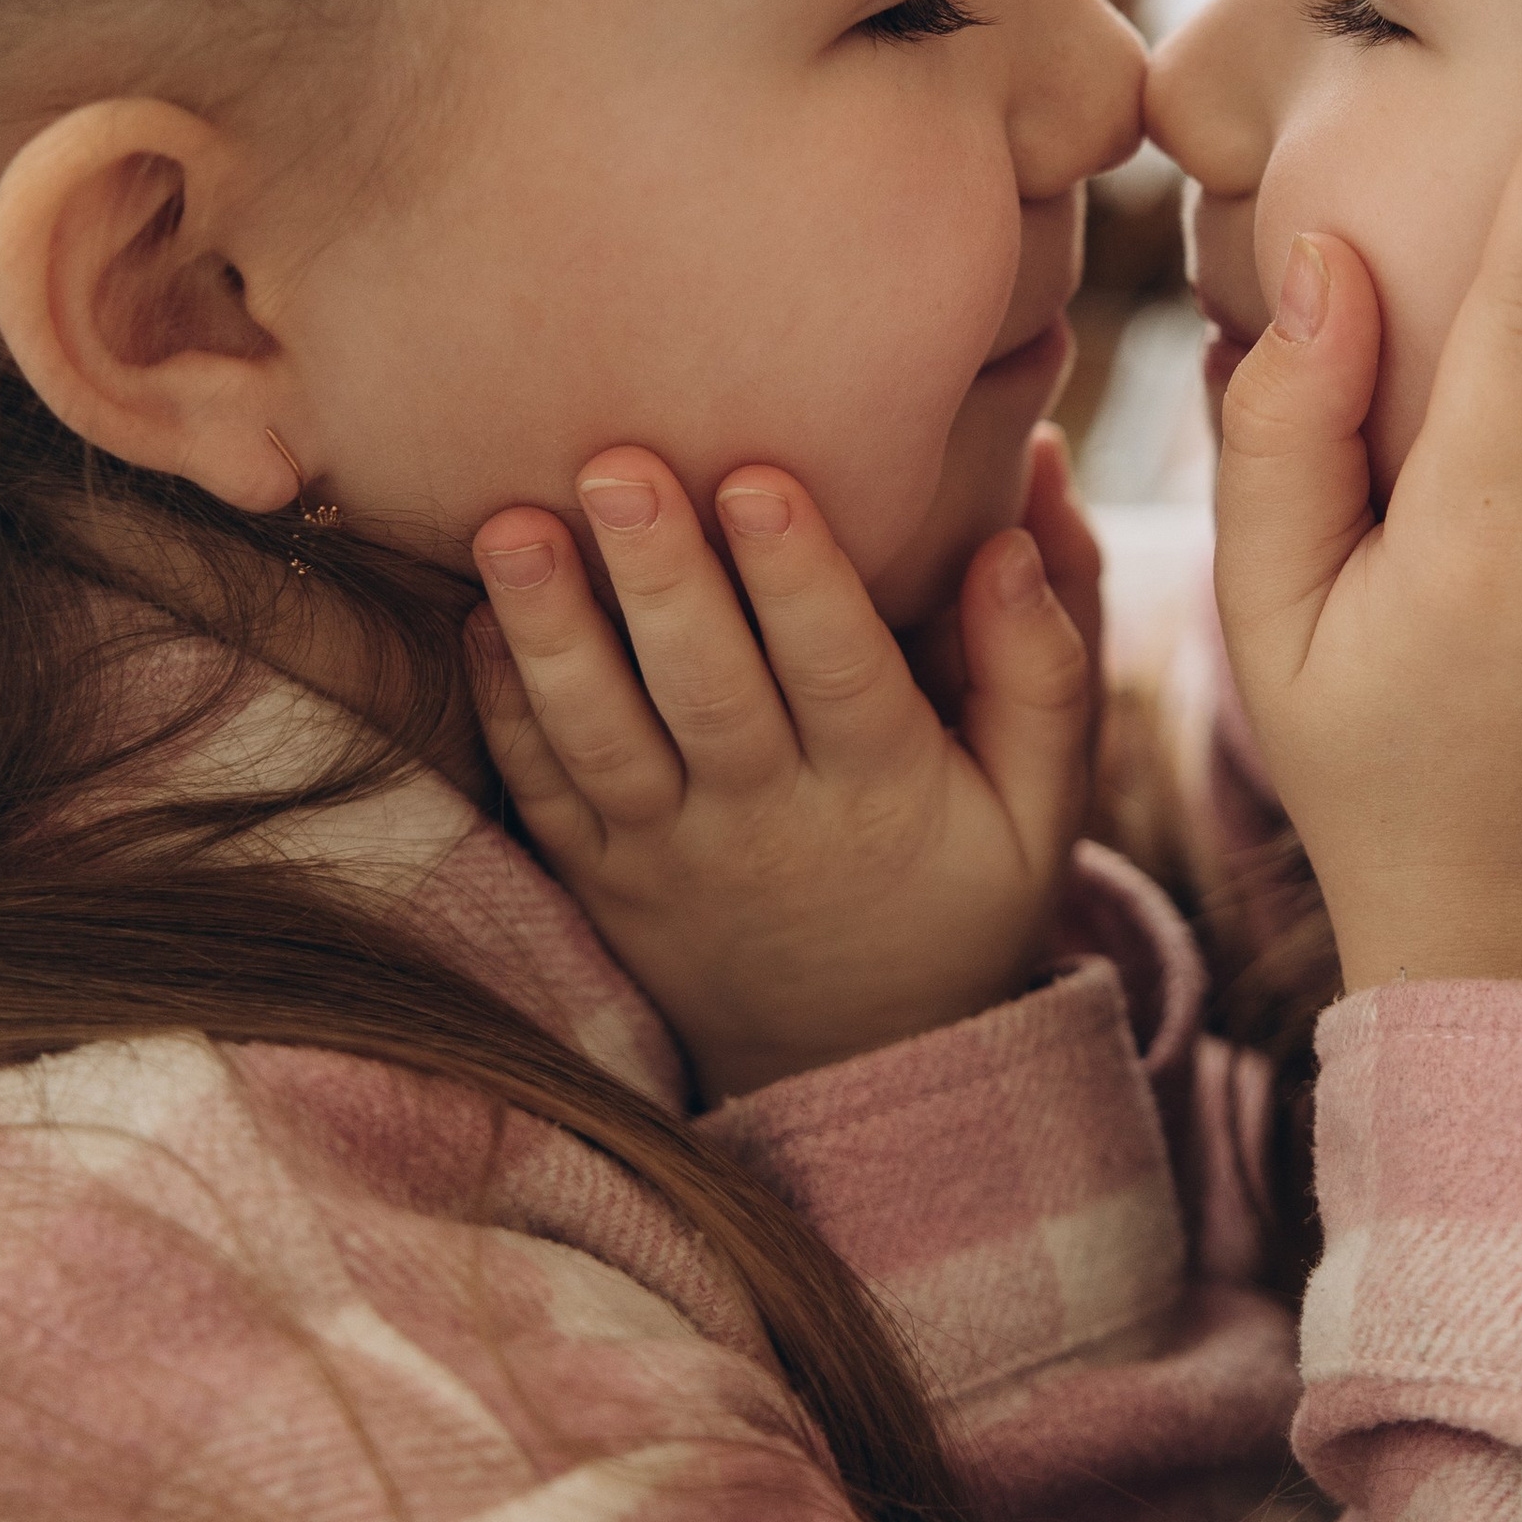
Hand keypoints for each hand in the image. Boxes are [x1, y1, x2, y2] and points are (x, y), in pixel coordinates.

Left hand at [467, 427, 1099, 1097]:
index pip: (839, 671)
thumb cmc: (962, 888)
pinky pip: (544, 793)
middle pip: (708, 693)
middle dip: (661, 577)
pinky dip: (507, 708)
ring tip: (510, 526)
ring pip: (603, 739)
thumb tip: (1012, 531)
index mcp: (887, 790)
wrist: (857, 1056)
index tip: (759, 474)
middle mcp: (770, 823)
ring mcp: (672, 855)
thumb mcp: (1040, 804)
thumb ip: (1041, 667)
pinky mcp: (601, 877)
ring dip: (552, 631)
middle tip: (615, 465)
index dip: (799, 577)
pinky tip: (480, 614)